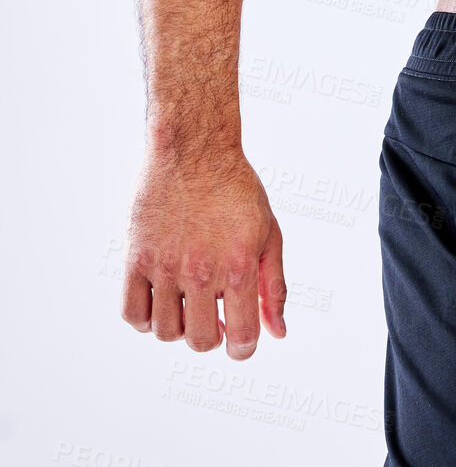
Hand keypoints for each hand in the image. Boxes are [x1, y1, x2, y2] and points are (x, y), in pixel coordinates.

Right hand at [121, 146, 286, 357]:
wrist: (194, 152)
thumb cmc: (236, 190)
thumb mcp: (268, 233)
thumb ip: (274, 286)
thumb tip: (277, 333)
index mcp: (238, 266)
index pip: (240, 337)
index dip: (243, 348)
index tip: (241, 342)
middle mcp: (200, 272)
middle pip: (200, 341)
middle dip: (213, 336)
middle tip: (216, 315)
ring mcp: (164, 267)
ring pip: (165, 333)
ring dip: (181, 326)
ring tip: (191, 302)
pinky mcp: (135, 260)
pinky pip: (132, 314)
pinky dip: (146, 319)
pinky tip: (162, 300)